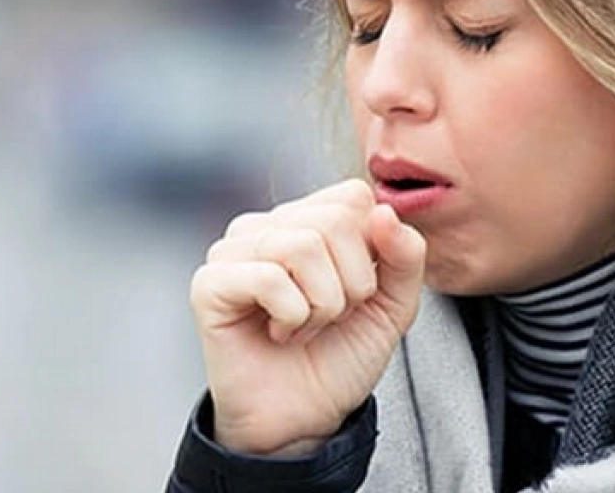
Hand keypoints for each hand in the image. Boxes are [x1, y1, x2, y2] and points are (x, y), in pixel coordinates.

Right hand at [189, 179, 426, 456]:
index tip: (358, 290)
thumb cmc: (340, 356)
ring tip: (305, 325)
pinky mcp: (210, 283)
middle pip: (334, 220)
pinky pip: (269, 278)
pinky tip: (280, 333)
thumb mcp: (393, 304)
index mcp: (307, 219)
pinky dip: (292, 316)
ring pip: (303, 246)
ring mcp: (233, 251)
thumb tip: (384, 212)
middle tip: (332, 316)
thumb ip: (405, 254)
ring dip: (322, 304)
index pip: (353, 196)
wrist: (305, 418)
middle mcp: (267, 226)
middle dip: (352, 283)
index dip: (372, 249)